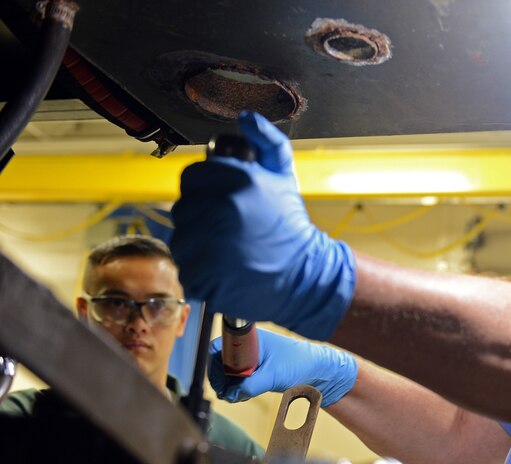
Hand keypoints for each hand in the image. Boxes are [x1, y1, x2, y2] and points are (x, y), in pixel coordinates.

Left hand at [170, 111, 355, 339]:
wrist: (304, 275)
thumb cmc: (291, 224)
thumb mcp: (284, 175)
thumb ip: (266, 139)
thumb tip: (245, 117)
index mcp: (238, 180)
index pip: (192, 176)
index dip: (205, 188)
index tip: (222, 200)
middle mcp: (220, 210)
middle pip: (184, 207)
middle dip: (201, 215)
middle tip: (228, 227)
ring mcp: (209, 245)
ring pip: (181, 237)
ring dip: (197, 243)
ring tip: (227, 249)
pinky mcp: (203, 275)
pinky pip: (186, 266)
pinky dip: (199, 269)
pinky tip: (224, 268)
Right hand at [209, 329, 356, 407]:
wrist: (321, 372)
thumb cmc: (301, 364)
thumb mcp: (273, 375)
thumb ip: (250, 385)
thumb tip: (230, 395)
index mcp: (250, 340)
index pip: (220, 347)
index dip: (214, 363)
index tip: (218, 380)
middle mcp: (249, 348)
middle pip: (221, 363)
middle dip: (221, 380)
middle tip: (227, 393)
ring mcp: (252, 361)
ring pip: (229, 374)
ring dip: (230, 387)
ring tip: (238, 395)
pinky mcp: (257, 373)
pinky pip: (239, 381)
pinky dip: (238, 390)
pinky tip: (245, 396)